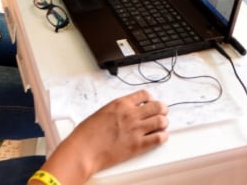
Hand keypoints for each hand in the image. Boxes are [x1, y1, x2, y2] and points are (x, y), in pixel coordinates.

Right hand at [44, 89, 167, 182]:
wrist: (83, 151)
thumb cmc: (87, 134)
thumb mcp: (102, 112)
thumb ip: (118, 110)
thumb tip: (126, 112)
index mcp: (121, 104)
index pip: (144, 95)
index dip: (150, 99)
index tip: (151, 103)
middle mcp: (131, 114)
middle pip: (157, 106)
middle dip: (161, 109)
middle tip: (161, 113)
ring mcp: (135, 129)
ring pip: (161, 121)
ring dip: (163, 123)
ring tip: (161, 126)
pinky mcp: (138, 145)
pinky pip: (158, 138)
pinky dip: (163, 137)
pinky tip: (160, 137)